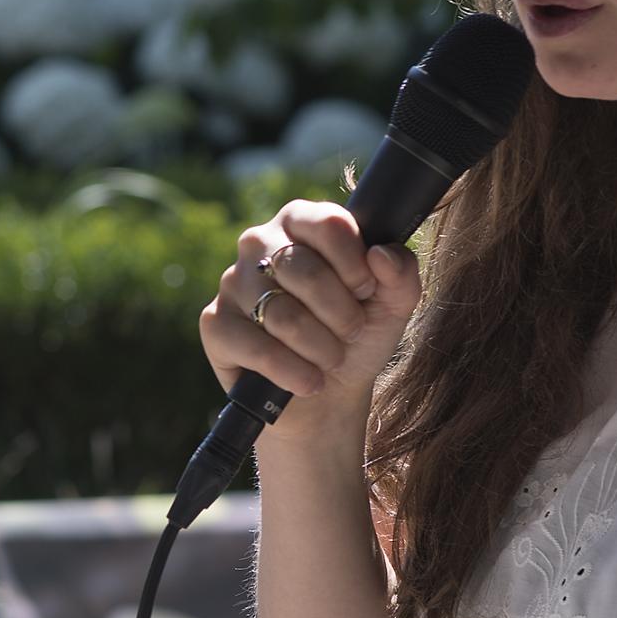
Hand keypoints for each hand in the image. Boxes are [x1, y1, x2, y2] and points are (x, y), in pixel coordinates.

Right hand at [199, 199, 422, 420]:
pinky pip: (255, 345)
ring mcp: (232, 281)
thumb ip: (401, 273)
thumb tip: (380, 254)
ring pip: (282, 313)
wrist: (326, 396)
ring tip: (330, 359)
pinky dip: (291, 371)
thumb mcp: (392, 306)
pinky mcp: (215, 323)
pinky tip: (307, 381)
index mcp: (302, 221)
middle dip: (340, 314)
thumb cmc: (355, 338)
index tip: (366, 292)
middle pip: (302, 269)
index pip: (328, 223)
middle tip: (351, 333)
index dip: (355, 265)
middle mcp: (260, 242)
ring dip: (320, 347)